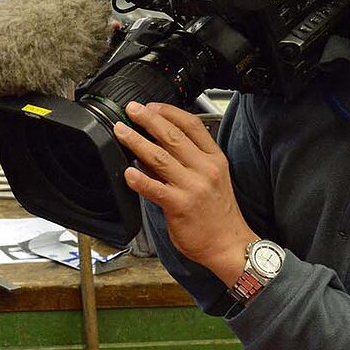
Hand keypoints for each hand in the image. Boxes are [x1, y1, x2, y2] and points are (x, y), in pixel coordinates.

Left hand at [114, 101, 256, 274]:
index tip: (151, 106)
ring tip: (121, 132)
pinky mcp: (180, 205)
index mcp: (213, 158)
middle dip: (148, 119)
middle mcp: (204, 169)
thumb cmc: (218, 214)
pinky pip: (155, 189)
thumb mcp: (212, 178)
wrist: (228, 244)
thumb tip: (156, 145)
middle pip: (172, 136)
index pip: (191, 125)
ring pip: (159, 157)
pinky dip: (139, 179)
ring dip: (136, 141)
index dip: (169, 111)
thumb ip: (189, 160)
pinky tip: (128, 172)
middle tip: (131, 110)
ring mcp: (193, 187)